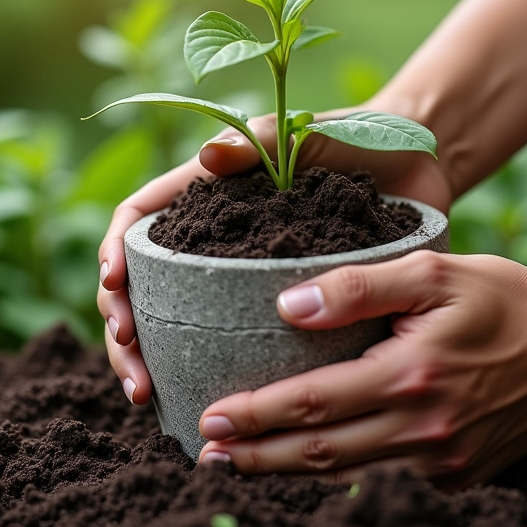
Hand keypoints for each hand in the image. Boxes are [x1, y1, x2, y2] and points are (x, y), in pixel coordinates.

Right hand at [97, 102, 452, 404]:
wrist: (410, 160)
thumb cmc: (349, 134)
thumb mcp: (299, 130)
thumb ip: (256, 140)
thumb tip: (207, 158)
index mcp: (208, 193)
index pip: (139, 221)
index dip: (116, 251)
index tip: (116, 285)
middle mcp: (216, 237)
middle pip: (144, 282)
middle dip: (124, 326)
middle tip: (136, 373)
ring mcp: (243, 270)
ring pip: (176, 315)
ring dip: (153, 357)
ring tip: (152, 394)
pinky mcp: (281, 296)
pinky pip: (233, 330)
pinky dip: (206, 363)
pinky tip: (206, 395)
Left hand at [197, 252, 526, 488]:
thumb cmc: (498, 296)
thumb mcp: (431, 272)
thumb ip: (356, 288)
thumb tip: (289, 308)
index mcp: (412, 376)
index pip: (313, 404)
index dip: (256, 415)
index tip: (211, 417)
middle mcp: (425, 430)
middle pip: (320, 453)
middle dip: (258, 455)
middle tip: (208, 452)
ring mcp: (444, 460)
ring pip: (350, 468)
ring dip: (292, 466)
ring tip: (245, 459)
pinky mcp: (458, 473)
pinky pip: (388, 470)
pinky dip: (347, 461)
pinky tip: (319, 447)